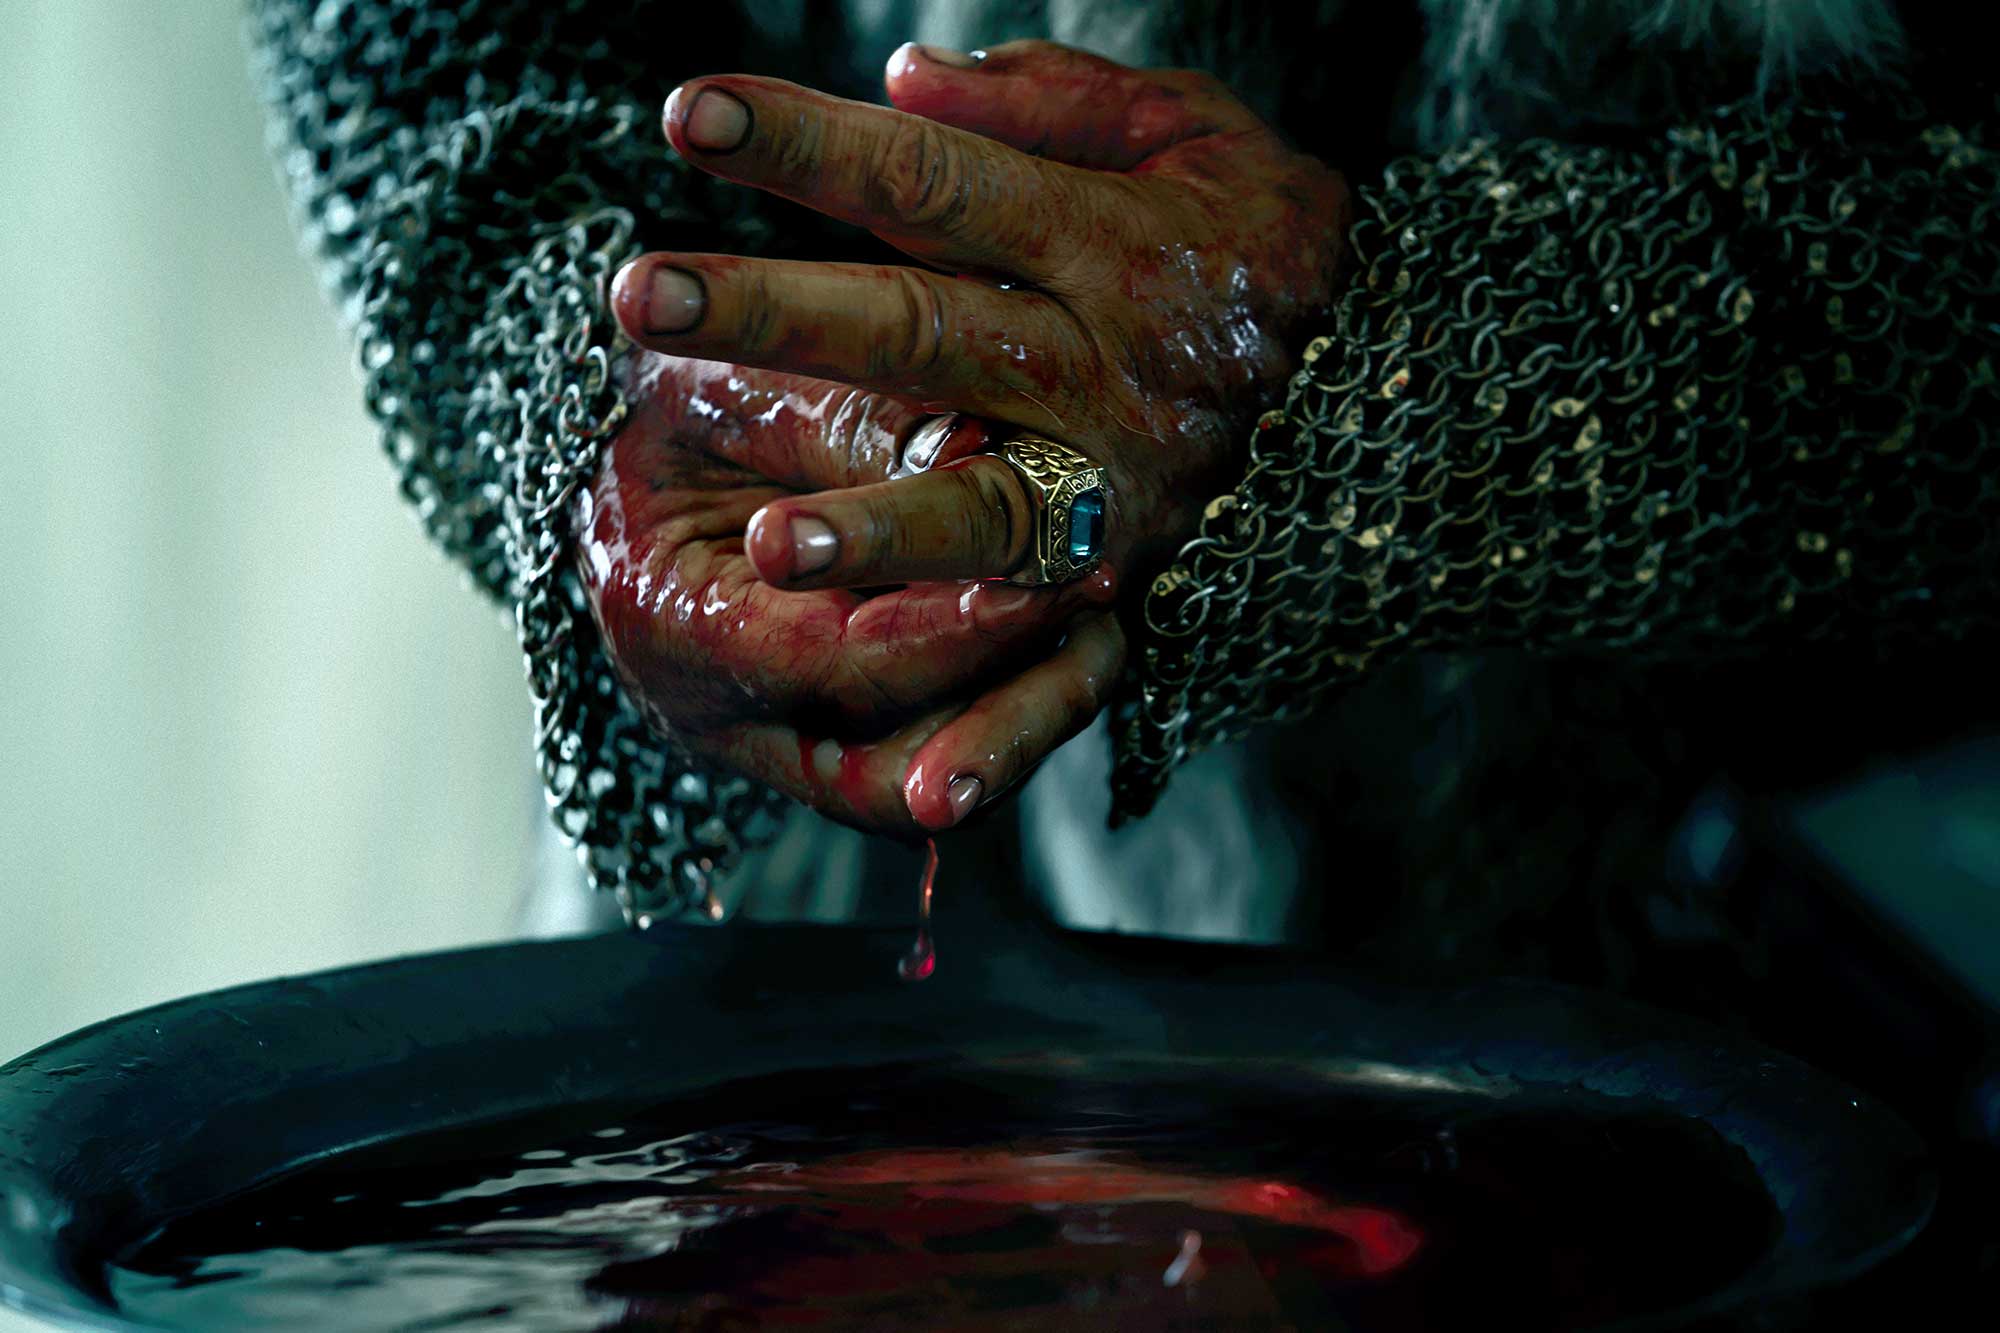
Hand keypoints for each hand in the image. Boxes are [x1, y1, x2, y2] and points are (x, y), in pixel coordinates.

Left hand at [608, 41, 1348, 827]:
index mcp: (1111, 239)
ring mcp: (1122, 483)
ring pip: (982, 508)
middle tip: (641, 297)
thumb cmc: (1276, 244)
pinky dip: (991, 704)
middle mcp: (1108, 365)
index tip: (685, 115)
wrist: (1414, 386)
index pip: (937, 183)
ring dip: (874, 528)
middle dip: (776, 314)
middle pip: (923, 331)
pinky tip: (900, 741)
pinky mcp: (1136, 575)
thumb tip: (901, 80)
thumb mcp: (1197, 133)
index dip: (812, 145)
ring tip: (767, 541)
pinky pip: (1055, 642)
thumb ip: (1055, 103)